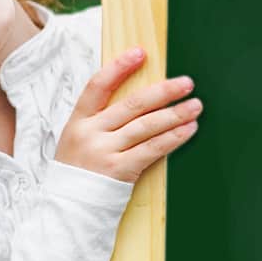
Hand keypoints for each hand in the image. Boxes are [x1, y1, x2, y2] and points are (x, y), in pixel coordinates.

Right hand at [55, 47, 201, 182]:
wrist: (66, 206)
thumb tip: (134, 100)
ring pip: (146, 126)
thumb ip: (97, 120)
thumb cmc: (75, 171)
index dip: (119, 67)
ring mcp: (104, 151)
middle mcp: (90, 133)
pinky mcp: (119, 170)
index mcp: (77, 121)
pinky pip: (152, 149)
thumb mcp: (75, 140)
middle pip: (132, 105)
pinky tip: (187, 130)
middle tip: (186, 83)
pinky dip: (172, 138)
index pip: (97, 86)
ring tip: (195, 106)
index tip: (140, 53)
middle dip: (163, 92)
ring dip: (175, 114)